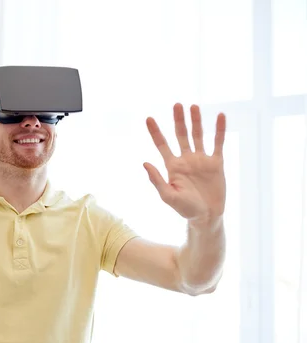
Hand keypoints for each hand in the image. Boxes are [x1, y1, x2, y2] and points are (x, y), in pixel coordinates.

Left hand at [143, 103, 225, 222]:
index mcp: (172, 166)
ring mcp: (201, 160)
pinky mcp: (216, 163)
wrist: (207, 216)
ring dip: (196, 121)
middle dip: (178, 120)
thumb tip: (144, 162)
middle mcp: (186, 160)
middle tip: (176, 104)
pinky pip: (218, 143)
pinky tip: (220, 116)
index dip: (155, 132)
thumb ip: (156, 179)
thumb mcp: (168, 196)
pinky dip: (219, 130)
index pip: (162, 144)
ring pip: (198, 136)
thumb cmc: (185, 209)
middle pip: (181, 135)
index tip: (148, 118)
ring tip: (193, 106)